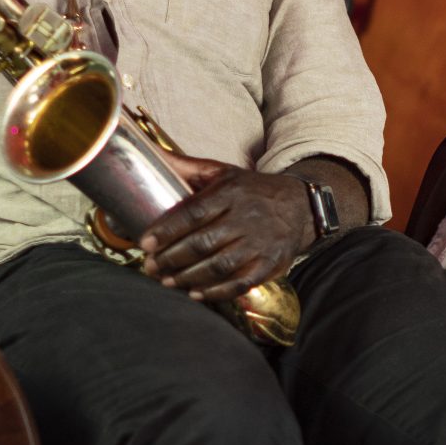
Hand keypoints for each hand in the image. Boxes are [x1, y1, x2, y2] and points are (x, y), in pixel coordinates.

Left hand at [136, 155, 311, 300]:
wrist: (298, 206)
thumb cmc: (250, 190)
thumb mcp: (222, 172)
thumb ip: (185, 167)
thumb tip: (148, 151)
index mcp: (230, 193)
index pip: (194, 213)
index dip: (167, 230)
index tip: (146, 243)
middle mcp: (246, 218)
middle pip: (203, 243)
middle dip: (171, 258)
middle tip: (150, 266)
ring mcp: (259, 244)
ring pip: (219, 266)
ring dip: (188, 277)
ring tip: (167, 281)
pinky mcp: (269, 265)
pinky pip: (240, 283)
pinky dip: (216, 292)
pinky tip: (195, 293)